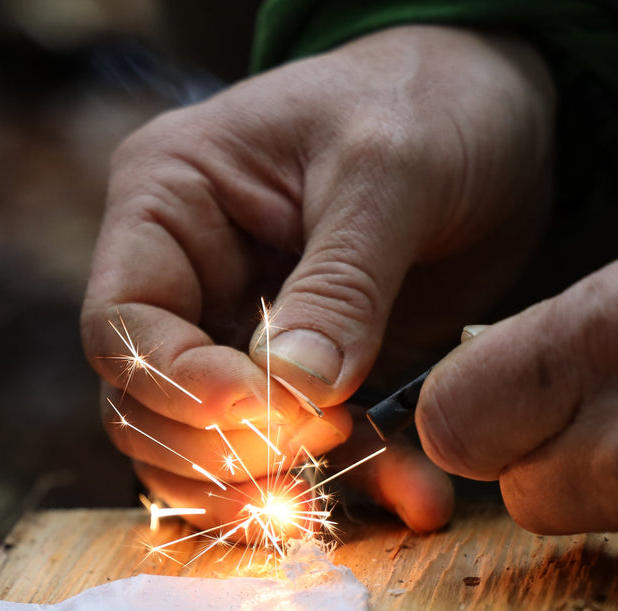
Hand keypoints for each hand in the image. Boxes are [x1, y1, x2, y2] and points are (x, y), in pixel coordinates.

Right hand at [82, 24, 555, 531]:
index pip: (122, 330)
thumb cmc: (428, 100)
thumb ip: (338, 285)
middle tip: (320, 445)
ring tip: (334, 502)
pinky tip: (412, 497)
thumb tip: (295, 394)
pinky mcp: (303, 382)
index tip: (272, 408)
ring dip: (262, 494)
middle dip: (221, 451)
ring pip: (202, 454)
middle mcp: (187, 284)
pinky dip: (347, 490)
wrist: (495, 108)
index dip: (181, 388)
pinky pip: (297, 458)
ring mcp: (239, 340)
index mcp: (168, 208)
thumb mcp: (387, 171)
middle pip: (145, 410)